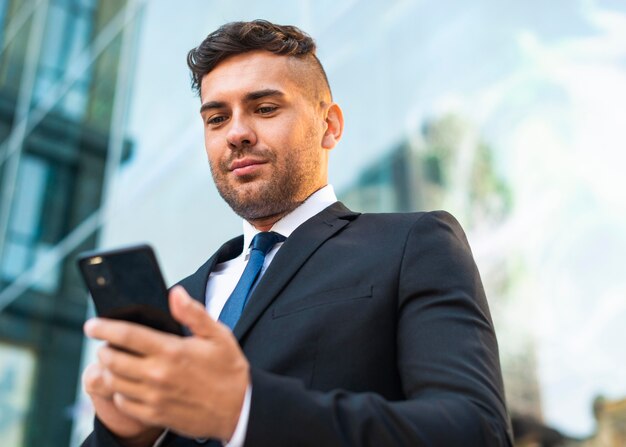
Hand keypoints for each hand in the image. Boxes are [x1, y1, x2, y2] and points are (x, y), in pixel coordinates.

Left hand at [83, 286, 249, 441]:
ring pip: (114, 382)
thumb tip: (175, 293)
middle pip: (112, 359)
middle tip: (106, 344)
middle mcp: (158, 374)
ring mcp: (154, 397)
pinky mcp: (155, 415)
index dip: (104, 327)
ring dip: (108, 370)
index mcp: (172, 351)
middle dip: (103, 349)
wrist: (240, 408)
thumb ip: (193, 313)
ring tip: (115, 363)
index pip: (127, 335)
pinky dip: (119, 392)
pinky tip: (128, 384)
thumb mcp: (218, 335)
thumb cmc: (229, 369)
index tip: (91, 324)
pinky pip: (123, 403)